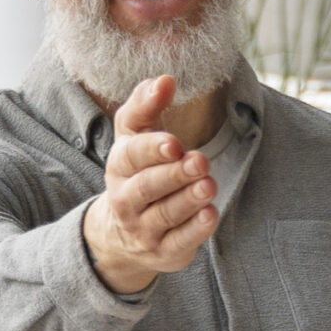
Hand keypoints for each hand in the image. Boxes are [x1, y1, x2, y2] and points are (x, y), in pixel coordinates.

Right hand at [82, 76, 217, 292]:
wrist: (122, 233)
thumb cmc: (137, 171)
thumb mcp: (134, 136)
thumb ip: (146, 105)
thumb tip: (164, 78)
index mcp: (119, 167)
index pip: (131, 156)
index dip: (151, 149)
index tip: (174, 143)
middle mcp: (126, 200)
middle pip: (147, 187)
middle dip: (174, 174)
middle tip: (200, 161)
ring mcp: (144, 229)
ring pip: (165, 215)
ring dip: (188, 200)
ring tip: (209, 185)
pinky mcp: (164, 251)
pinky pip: (179, 242)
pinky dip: (195, 230)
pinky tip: (210, 214)